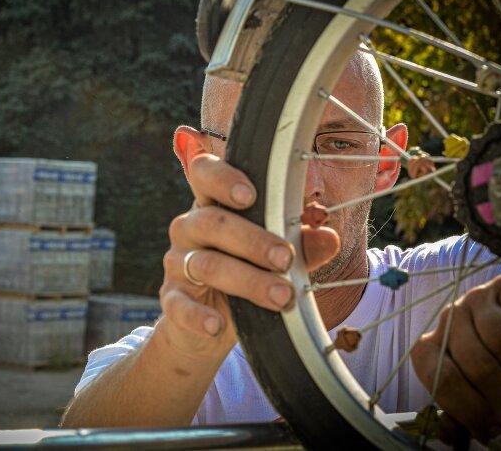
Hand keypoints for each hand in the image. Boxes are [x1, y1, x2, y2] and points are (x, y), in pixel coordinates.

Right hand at [159, 150, 340, 361]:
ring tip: (281, 296)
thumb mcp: (270, 258)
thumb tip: (329, 238)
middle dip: (253, 240)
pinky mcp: (171, 299)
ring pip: (205, 264)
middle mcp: (189, 229)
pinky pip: (179, 305)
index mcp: (212, 206)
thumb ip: (299, 247)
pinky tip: (217, 325)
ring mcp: (177, 264)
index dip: (222, 178)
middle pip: (212, 222)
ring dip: (247, 280)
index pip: (205, 175)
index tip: (251, 195)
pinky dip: (198, 315)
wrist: (205, 323)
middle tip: (286, 258)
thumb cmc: (241, 275)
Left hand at [411, 275, 500, 442]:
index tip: (494, 424)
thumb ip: (462, 413)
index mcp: (428, 349)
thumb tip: (458, 436)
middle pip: (477, 364)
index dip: (474, 408)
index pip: (443, 379)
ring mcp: (473, 299)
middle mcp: (447, 320)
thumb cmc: (494, 369)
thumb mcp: (472, 393)